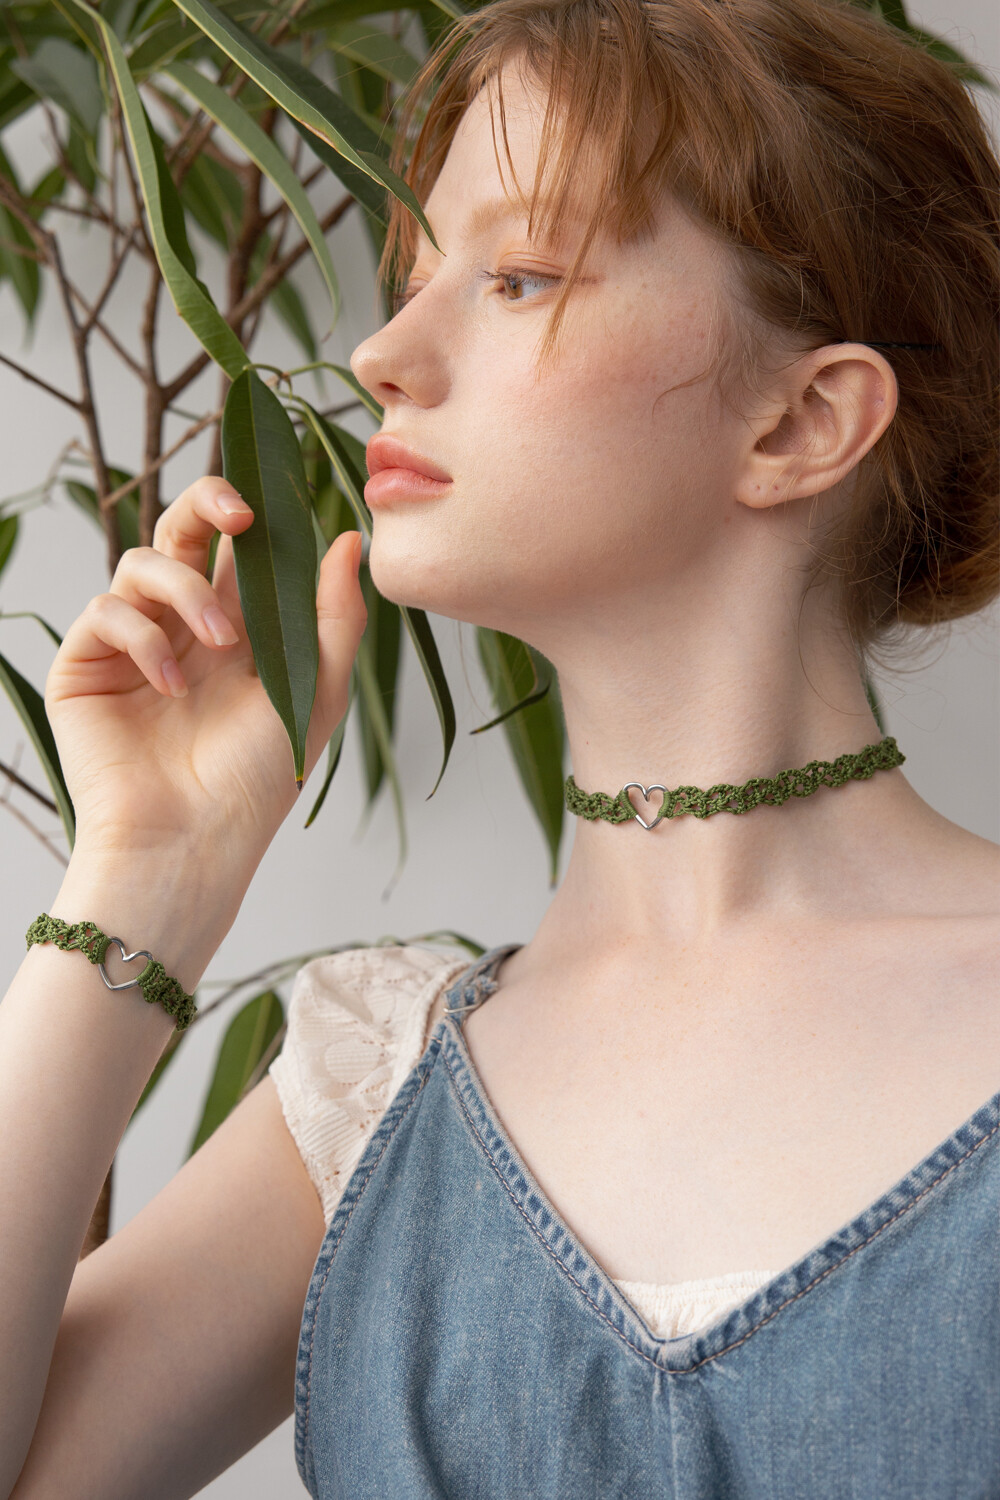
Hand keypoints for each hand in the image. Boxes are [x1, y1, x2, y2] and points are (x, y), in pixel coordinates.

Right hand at [45, 477, 366, 872]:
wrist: (193, 840)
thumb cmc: (257, 779)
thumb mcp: (317, 690)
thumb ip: (333, 614)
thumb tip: (347, 539)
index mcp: (238, 631)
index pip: (237, 551)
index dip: (250, 514)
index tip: (275, 501)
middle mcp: (181, 629)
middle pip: (179, 531)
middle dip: (206, 504)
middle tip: (239, 515)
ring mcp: (131, 646)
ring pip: (141, 564)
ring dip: (187, 592)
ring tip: (220, 647)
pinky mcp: (85, 667)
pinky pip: (104, 612)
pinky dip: (142, 637)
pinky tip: (171, 685)